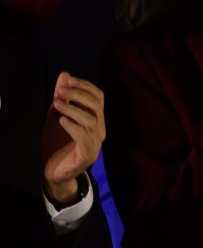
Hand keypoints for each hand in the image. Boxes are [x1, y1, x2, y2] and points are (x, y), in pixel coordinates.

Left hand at [41, 73, 105, 203]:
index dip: (85, 86)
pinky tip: (61, 121)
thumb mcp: (59, 116)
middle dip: (78, 95)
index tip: (68, 80)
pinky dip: (72, 127)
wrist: (59, 173)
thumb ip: (64, 97)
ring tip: (57, 104)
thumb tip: (64, 74)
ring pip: (91, 120)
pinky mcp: (87, 155)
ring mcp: (95, 143)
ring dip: (73, 109)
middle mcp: (100, 129)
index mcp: (96, 119)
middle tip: (60, 91)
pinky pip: (83, 137)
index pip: (99, 97)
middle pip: (96, 106)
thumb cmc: (60, 144)